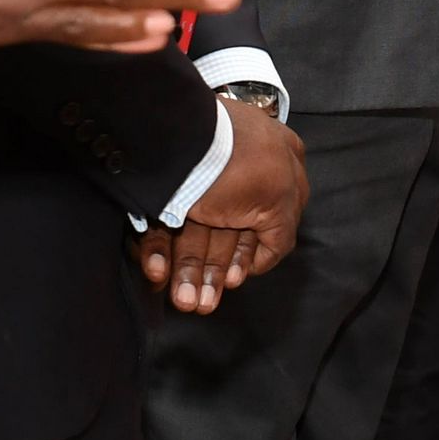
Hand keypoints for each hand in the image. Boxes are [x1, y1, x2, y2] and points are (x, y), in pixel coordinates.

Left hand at [136, 101, 307, 314]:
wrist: (183, 135)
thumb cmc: (242, 164)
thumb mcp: (281, 202)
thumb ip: (281, 236)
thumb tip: (263, 259)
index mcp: (273, 166)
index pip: (262, 223)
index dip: (245, 256)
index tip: (232, 280)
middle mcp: (237, 172)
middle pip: (226, 232)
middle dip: (212, 271)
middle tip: (201, 304)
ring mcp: (202, 176)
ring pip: (195, 232)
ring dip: (188, 270)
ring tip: (182, 301)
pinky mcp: (166, 183)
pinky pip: (162, 222)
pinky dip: (159, 250)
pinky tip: (156, 273)